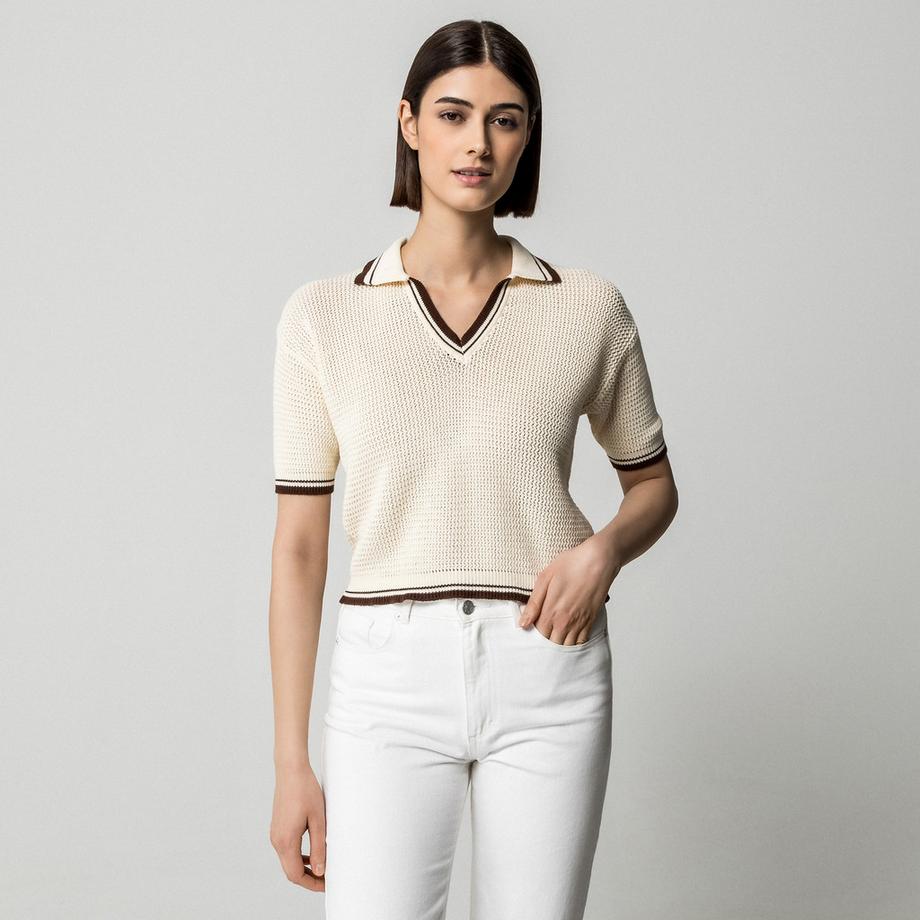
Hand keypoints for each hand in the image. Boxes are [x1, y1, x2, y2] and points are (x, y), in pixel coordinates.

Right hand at [270, 761, 325, 890]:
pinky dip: (299, 856)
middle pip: (290, 871)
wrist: (291, 769)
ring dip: (304, 867)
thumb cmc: (305, 790)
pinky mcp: (277, 827)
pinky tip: (312, 852)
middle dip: (309, 879)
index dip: (312, 884)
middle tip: (327, 879)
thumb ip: (319, 847)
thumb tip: (320, 871)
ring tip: (323, 867)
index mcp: (286, 841)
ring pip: (288, 861)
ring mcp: (275, 834)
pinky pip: (287, 850)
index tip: (327, 885)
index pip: (296, 875)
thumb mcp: (318, 820)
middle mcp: (277, 841)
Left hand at [519, 536, 620, 644]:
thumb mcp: (545, 579)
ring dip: (558, 646)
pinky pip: (581, 643)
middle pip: (551, 644)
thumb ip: (533, 604)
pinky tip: (568, 639)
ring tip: (553, 640)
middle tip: (540, 637)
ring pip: (566, 647)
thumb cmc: (571, 565)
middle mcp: (565, 622)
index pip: (537, 635)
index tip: (530, 631)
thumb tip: (523, 624)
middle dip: (544, 644)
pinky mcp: (591, 621)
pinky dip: (574, 645)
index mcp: (551, 611)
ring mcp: (579, 623)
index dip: (532, 635)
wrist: (599, 561)